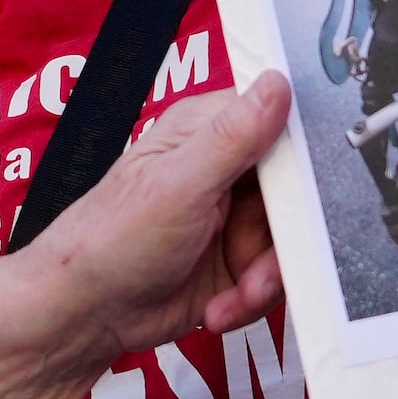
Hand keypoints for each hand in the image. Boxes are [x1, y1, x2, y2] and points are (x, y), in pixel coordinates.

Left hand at [0, 74, 292, 398]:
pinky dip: (250, 302)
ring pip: (290, 245)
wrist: (82, 316)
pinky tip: (218, 311)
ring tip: (235, 297)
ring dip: (266, 281)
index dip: (307, 163)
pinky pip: (272, 281)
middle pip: (297, 196)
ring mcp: (231, 221)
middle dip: (287, 241)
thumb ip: (234, 137)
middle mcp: (225, 172)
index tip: (316, 196)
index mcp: (209, 133)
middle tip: (264, 267)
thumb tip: (277, 82)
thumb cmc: (110, 239)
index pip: (283, 127)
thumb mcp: (180, 184)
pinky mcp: (233, 266)